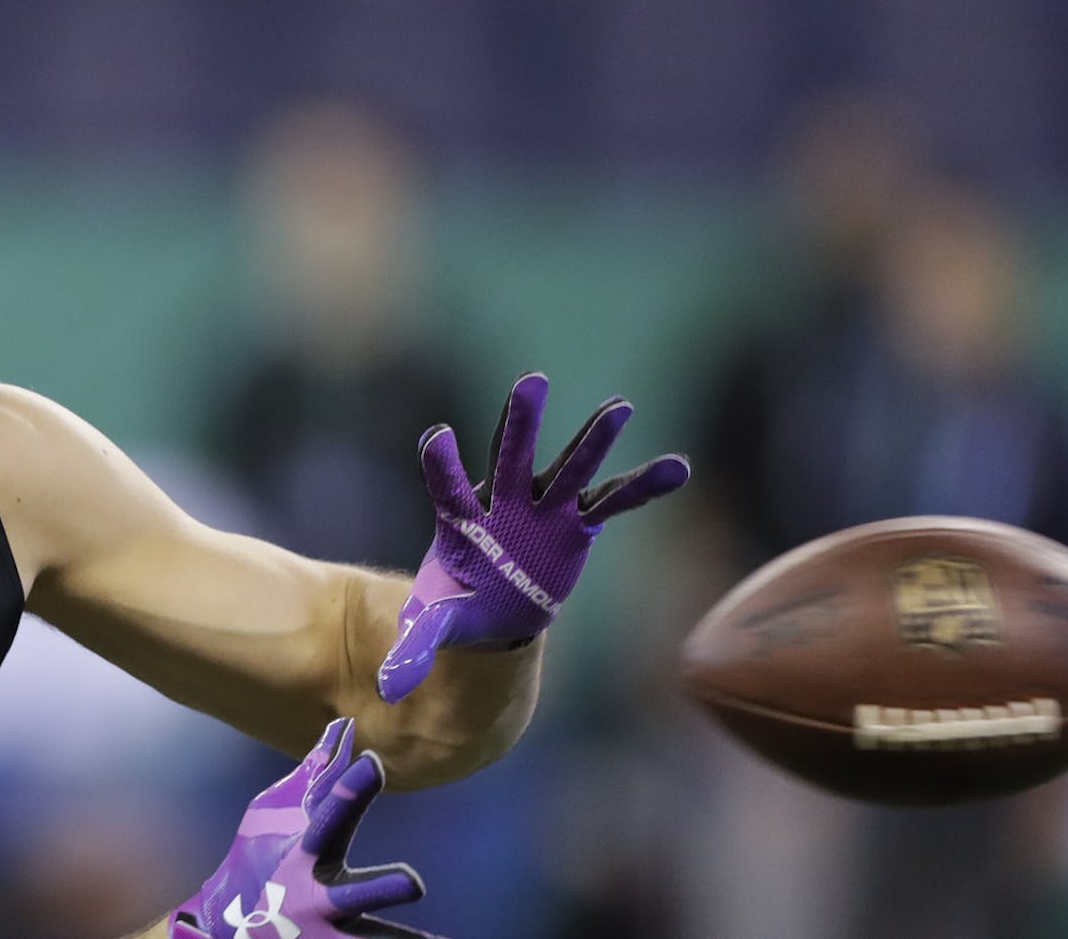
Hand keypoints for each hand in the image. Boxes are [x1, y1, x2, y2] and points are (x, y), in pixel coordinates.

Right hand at [172, 719, 443, 938]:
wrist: (229, 925)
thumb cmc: (260, 859)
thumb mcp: (273, 815)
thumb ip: (314, 778)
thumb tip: (342, 729)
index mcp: (304, 848)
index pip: (331, 813)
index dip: (351, 790)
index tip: (373, 763)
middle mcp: (316, 888)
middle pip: (350, 884)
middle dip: (379, 882)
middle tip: (413, 881)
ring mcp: (329, 923)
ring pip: (366, 926)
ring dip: (395, 925)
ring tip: (431, 920)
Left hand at [377, 372, 689, 701]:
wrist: (496, 606)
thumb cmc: (461, 604)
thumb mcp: (439, 625)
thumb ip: (418, 645)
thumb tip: (389, 686)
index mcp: (462, 520)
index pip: (447, 486)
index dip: (441, 463)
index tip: (436, 437)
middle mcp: (505, 501)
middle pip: (511, 455)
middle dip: (520, 422)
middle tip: (530, 382)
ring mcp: (544, 507)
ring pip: (570, 467)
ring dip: (593, 439)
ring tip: (620, 407)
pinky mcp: (577, 523)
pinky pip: (614, 501)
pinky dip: (643, 485)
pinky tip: (678, 468)